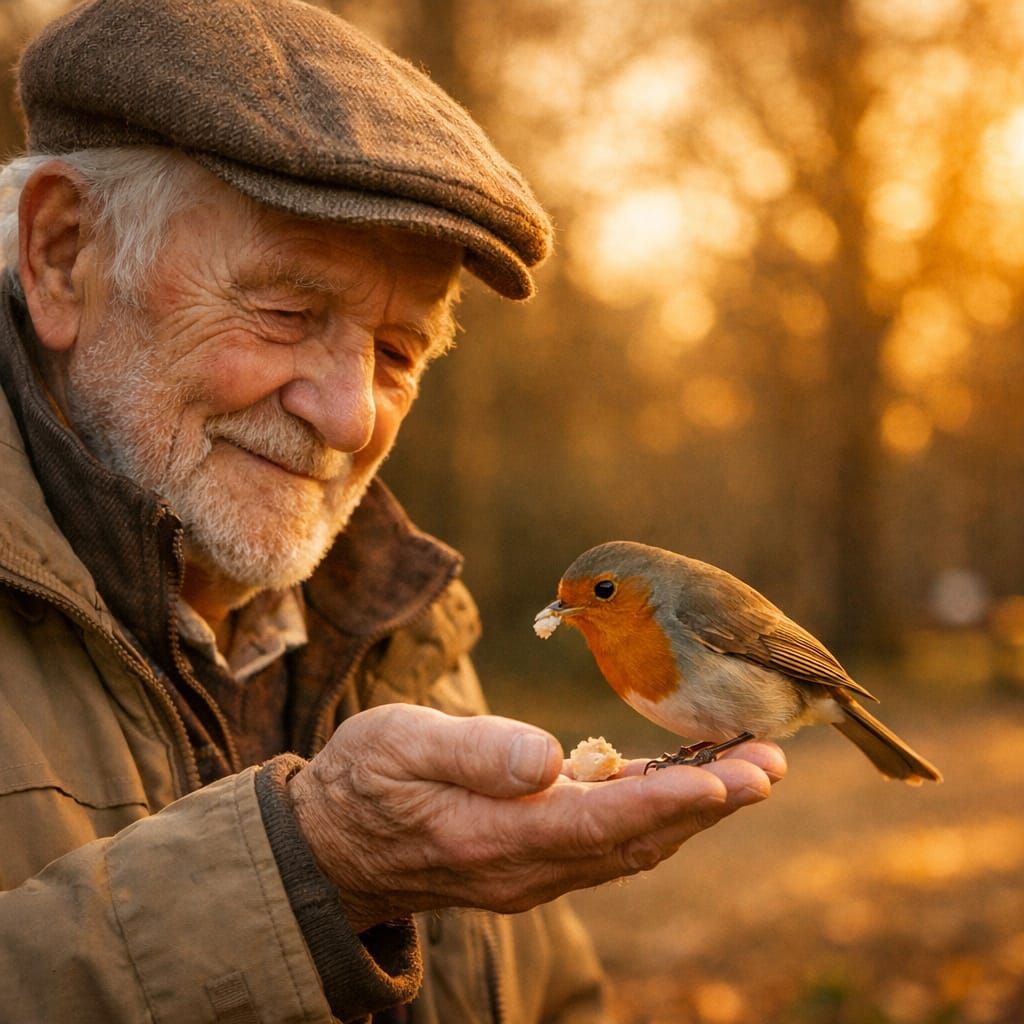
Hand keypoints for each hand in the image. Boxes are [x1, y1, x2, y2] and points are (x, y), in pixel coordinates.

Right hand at [287, 704, 785, 931]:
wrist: (331, 844)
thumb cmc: (363, 780)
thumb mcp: (403, 745)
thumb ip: (476, 753)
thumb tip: (549, 757)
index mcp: (494, 836)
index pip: (597, 822)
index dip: (664, 800)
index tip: (725, 776)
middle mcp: (525, 866)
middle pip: (634, 841)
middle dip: (707, 803)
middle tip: (769, 765)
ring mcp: (532, 871)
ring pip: (631, 846)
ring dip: (694, 810)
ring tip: (748, 770)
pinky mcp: (532, 860)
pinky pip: (609, 843)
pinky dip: (655, 813)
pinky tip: (682, 782)